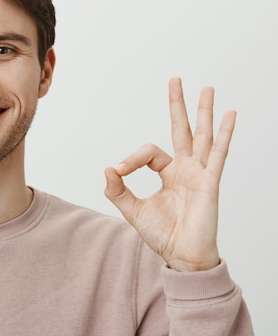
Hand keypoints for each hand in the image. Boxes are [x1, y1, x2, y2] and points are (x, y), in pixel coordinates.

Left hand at [104, 77, 235, 271]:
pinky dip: (224, 134)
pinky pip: (218, 154)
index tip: (119, 171)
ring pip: (202, 135)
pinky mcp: (210, 182)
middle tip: (175, 79)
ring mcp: (200, 173)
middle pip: (182, 129)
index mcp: (168, 173)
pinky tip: (229, 114)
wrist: (181, 256)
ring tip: (207, 88)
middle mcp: (185, 169)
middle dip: (178, 105)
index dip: (132, 158)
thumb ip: (117, 190)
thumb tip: (107, 168)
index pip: (149, 151)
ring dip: (204, 112)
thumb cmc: (162, 234)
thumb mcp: (132, 210)